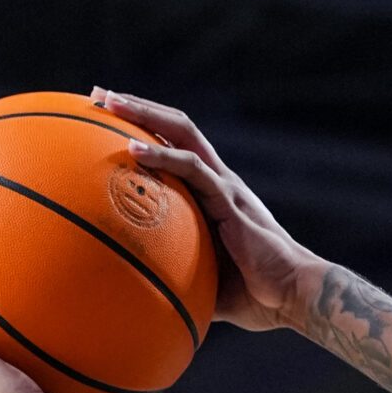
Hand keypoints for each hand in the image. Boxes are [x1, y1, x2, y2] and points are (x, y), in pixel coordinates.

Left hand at [91, 87, 315, 331]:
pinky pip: (192, 169)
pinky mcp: (230, 201)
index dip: (144, 127)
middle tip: (97, 95)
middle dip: (136, 106)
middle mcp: (219, 181)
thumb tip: (137, 293)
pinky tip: (131, 149)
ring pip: (182, 135)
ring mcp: (225, 187)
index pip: (177, 147)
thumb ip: (175, 276)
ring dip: (143, 114)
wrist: (295, 296)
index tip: (105, 118)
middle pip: (176, 127)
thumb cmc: (256, 296)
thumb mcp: (204, 281)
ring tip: (107, 103)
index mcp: (215, 194)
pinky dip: (161, 155)